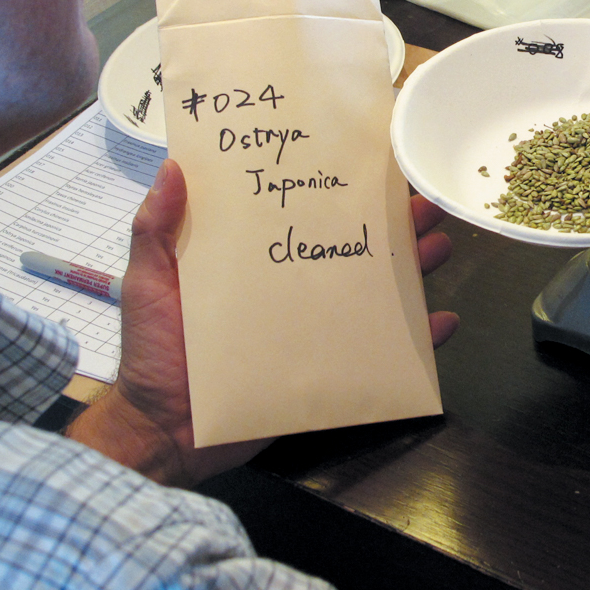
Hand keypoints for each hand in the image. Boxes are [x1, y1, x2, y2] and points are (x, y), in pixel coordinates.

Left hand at [66, 160, 457, 486]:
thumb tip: (173, 165)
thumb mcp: (146, 282)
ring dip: (411, 269)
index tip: (365, 155)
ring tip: (441, 246)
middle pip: (348, 244)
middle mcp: (289, 285)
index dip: (332, 183)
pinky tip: (443, 321)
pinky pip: (380, 352)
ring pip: (372, 291)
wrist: (164, 434)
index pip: (298, 209)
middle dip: (390, 221)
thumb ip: (155, 229)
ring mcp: (312, 327)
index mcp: (252, 256)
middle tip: (424, 200)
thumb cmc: (153, 353)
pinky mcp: (326, 369)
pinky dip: (417, 340)